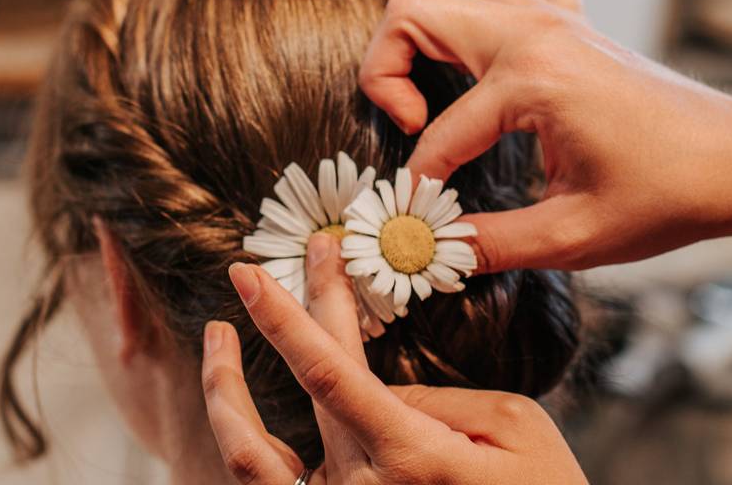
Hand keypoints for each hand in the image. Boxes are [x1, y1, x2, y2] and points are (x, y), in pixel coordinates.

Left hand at [201, 233, 586, 483]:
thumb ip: (437, 398)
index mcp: (413, 458)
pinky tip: (236, 407)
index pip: (328, 371)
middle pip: (302, 388)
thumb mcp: (515, 427)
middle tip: (256, 273)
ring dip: (224, 393)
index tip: (252, 272)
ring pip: (250, 458)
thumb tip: (377, 388)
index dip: (285, 315)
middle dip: (279, 317)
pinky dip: (245, 444)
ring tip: (216, 339)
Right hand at [359, 0, 731, 271]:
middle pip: (415, 10)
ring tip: (434, 78)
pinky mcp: (571, 20)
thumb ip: (492, 243)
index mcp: (532, 82)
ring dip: (429, 20)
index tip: (423, 216)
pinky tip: (490, 43)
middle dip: (386, 69)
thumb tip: (433, 248)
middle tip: (409, 122)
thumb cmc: (667, 195)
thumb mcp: (572, 236)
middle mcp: (535, 33)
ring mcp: (554, 18)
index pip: (441, 134)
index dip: (422, 183)